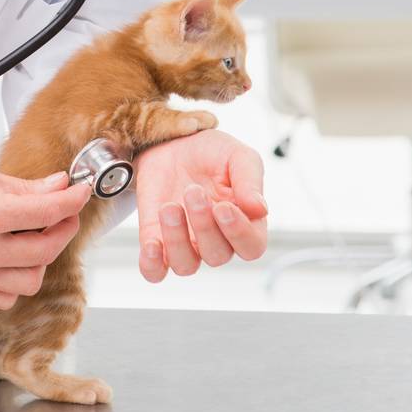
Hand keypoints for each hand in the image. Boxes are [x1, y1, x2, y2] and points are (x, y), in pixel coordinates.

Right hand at [0, 156, 91, 308]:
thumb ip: (21, 187)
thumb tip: (57, 188)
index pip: (48, 212)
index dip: (73, 200)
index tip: (81, 191)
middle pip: (46, 251)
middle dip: (63, 228)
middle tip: (64, 211)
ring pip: (29, 281)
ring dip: (42, 257)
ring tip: (37, 233)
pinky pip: (4, 297)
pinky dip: (16, 280)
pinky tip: (12, 256)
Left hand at [134, 130, 267, 281]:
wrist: (172, 141)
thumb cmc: (211, 152)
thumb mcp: (237, 155)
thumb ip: (250, 180)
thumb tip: (260, 208)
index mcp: (244, 221)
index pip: (251, 246)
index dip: (239, 233)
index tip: (222, 206)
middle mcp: (217, 238)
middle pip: (218, 255)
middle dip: (203, 225)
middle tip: (193, 191)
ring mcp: (187, 243)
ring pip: (187, 265)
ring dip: (176, 239)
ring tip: (169, 206)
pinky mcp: (156, 240)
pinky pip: (156, 271)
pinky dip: (152, 265)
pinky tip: (152, 244)